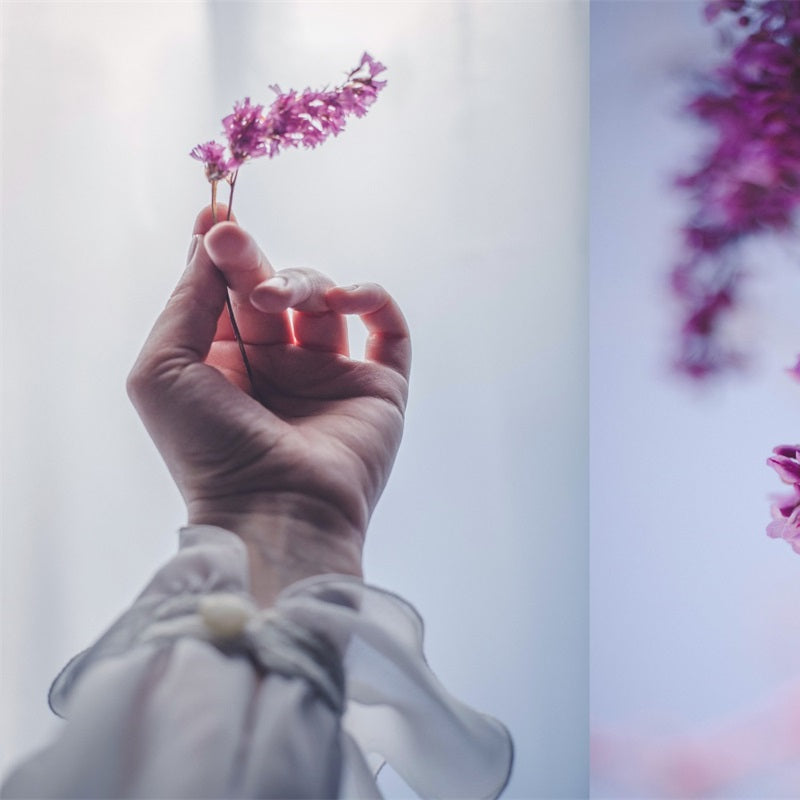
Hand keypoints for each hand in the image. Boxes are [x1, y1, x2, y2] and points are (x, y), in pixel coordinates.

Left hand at [128, 207, 410, 602]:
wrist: (274, 508)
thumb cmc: (207, 449)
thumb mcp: (164, 368)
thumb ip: (186, 300)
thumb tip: (208, 236)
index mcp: (223, 365)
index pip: (225, 292)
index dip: (220, 253)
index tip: (214, 216)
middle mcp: (277, 366)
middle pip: (271, 288)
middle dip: (250, 260)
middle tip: (231, 239)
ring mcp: (330, 376)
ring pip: (324, 299)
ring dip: (299, 282)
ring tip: (276, 302)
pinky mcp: (379, 386)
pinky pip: (388, 326)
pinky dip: (372, 297)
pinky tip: (345, 298)